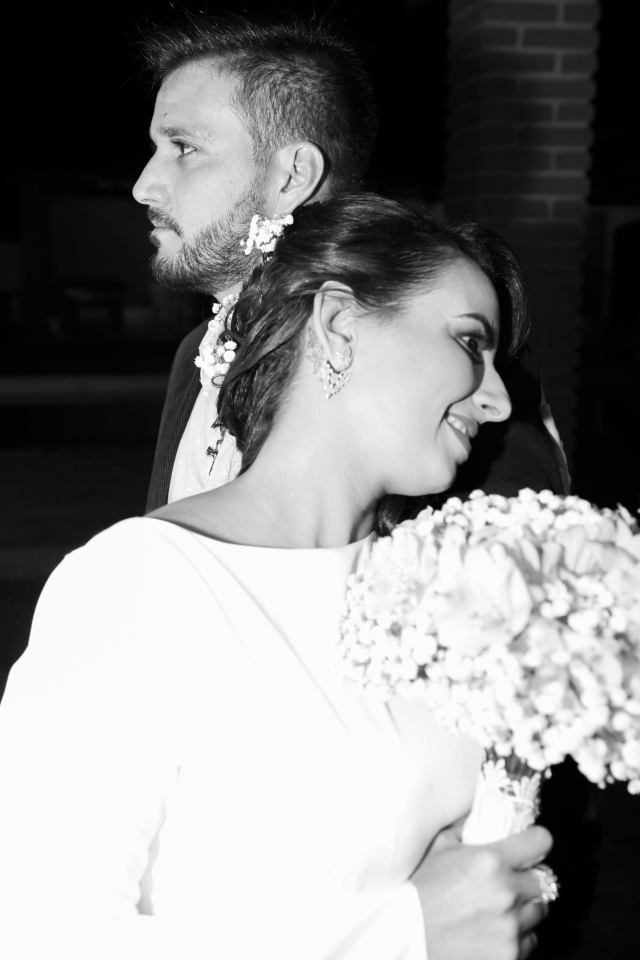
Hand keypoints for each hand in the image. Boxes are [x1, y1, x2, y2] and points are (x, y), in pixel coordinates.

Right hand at [411, 821, 552, 959]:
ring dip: (525, 908)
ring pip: (539, 912)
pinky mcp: (510, 954)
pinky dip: (518, 936)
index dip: (537, 841)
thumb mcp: (441, 846)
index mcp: (490, 861)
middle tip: (511, 881)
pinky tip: (495, 930)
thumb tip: (484, 811)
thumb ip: (467, 826)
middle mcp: (506, 893)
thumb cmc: (422, 890)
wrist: (407, 934)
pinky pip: (530, 941)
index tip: (532, 845)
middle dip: (529, 878)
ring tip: (501, 908)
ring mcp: (510, 927)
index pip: (541, 842)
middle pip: (544, 881)